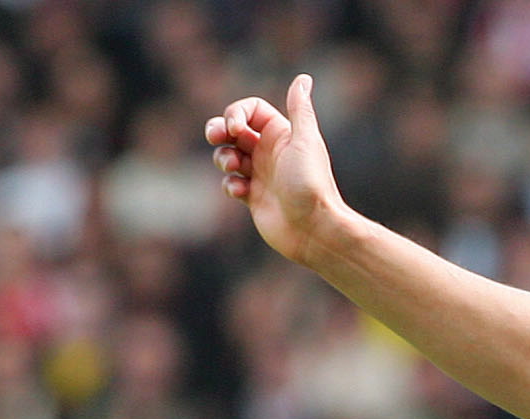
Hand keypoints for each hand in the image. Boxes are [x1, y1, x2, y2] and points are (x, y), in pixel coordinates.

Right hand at [206, 75, 347, 265]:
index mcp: (281, 133)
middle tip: (214, 137)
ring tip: (235, 168)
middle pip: (233, 131)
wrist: (314, 230)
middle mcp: (269, 151)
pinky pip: (232, 183)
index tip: (234, 128)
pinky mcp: (253, 197)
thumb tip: (303, 78)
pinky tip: (242, 192)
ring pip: (228, 156)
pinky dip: (230, 185)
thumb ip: (300, 109)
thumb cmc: (311, 184)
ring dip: (223, 158)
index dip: (236, 112)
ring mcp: (260, 174)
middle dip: (218, 130)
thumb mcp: (305, 141)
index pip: (249, 110)